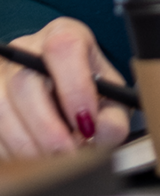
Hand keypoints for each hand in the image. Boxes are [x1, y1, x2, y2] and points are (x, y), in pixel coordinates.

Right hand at [0, 18, 130, 158]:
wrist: (65, 91)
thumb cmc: (89, 89)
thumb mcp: (111, 97)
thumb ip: (113, 115)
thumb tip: (104, 132)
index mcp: (64, 35)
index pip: (63, 48)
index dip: (75, 89)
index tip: (87, 124)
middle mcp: (28, 48)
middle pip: (25, 82)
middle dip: (49, 128)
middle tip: (69, 153)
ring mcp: (1, 72)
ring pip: (2, 109)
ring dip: (29, 144)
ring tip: (54, 160)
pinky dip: (13, 151)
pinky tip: (35, 156)